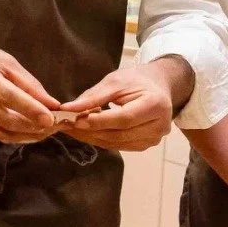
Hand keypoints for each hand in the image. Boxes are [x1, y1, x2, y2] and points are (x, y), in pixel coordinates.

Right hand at [0, 24, 58, 142]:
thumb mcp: (4, 60)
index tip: (52, 118)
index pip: (9, 97)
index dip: (31, 109)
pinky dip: (14, 135)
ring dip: (27, 135)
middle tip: (57, 126)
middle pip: (6, 119)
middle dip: (34, 126)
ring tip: (48, 131)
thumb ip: (28, 83)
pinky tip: (30, 131)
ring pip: (1, 132)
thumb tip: (52, 103)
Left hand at [60, 57, 189, 150]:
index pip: (124, 118)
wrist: (158, 86)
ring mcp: (154, 138)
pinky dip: (102, 140)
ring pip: (118, 143)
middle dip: (92, 131)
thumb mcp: (116, 81)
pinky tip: (89, 133)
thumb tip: (68, 109)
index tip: (76, 120)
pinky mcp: (147, 145)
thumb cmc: (137, 80)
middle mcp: (159, 125)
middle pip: (120, 134)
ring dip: (93, 138)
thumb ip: (93, 96)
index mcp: (155, 104)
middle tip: (68, 126)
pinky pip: (120, 146)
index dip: (100, 121)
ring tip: (74, 129)